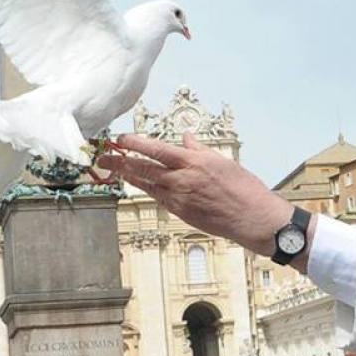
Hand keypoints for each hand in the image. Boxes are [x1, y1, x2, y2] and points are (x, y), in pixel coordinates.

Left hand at [97, 133, 295, 258]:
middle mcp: (182, 181)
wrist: (252, 218)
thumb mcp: (223, 161)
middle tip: (103, 157)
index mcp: (193, 163)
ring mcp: (179, 199)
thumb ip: (199, 149)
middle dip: (120, 162)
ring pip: (147, 185)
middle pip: (144, 169)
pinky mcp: (181, 213)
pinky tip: (140, 185)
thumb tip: (186, 137)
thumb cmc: (244, 188)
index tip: (120, 138)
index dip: (136, 143)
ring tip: (115, 169)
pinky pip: (159, 198)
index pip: (156, 150)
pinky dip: (148, 189)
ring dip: (129, 176)